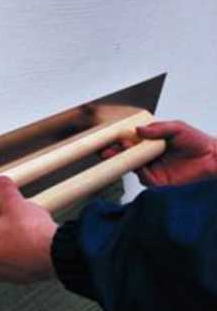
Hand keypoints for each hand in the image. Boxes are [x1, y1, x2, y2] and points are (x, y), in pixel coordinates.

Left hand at [0, 176, 57, 283]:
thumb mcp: (14, 204)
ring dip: (5, 242)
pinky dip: (18, 252)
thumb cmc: (31, 234)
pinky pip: (13, 262)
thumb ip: (4, 191)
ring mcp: (1, 275)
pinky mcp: (19, 279)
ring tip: (19, 228)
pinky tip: (29, 240)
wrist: (57, 253)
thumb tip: (2, 184)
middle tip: (2, 218)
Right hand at [102, 121, 216, 186]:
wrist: (213, 160)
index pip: (130, 141)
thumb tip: (139, 130)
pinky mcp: (156, 181)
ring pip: (130, 166)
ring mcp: (151, 169)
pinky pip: (142, 177)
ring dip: (122, 160)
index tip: (111, 136)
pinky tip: (135, 163)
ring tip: (116, 153)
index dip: (119, 139)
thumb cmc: (199, 144)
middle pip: (125, 154)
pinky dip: (137, 170)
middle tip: (105, 149)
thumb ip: (158, 128)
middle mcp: (149, 156)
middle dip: (113, 152)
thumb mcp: (178, 128)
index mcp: (152, 143)